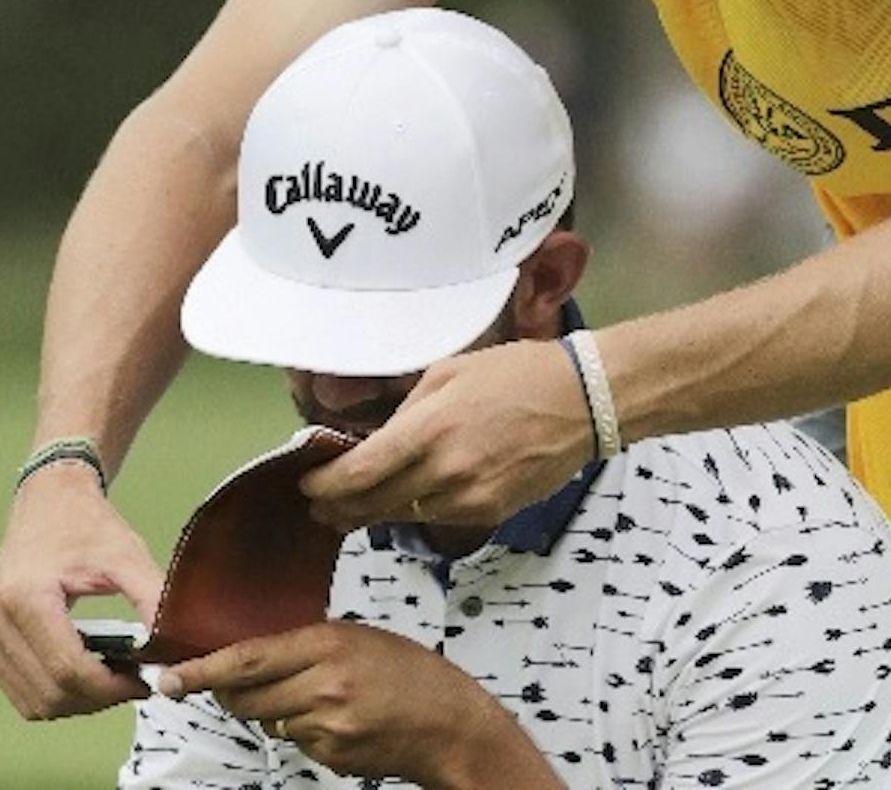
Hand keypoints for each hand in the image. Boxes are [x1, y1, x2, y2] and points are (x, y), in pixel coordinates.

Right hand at [0, 464, 165, 718]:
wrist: (49, 500)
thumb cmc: (84, 523)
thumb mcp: (127, 556)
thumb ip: (153, 599)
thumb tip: (173, 644)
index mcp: (26, 596)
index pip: (68, 669)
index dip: (110, 687)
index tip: (143, 682)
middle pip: (51, 693)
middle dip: (98, 698)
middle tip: (133, 682)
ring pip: (35, 702)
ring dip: (78, 703)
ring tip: (113, 678)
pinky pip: (22, 693)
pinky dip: (57, 695)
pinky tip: (87, 673)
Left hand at [159, 622, 554, 787]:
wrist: (451, 725)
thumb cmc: (414, 675)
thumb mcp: (360, 637)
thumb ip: (309, 644)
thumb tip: (258, 656)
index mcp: (327, 644)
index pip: (247, 658)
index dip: (202, 669)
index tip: (171, 676)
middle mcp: (321, 685)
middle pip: (245, 697)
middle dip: (231, 694)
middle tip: (236, 686)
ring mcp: (325, 726)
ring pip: (268, 721)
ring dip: (276, 712)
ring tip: (320, 699)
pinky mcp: (330, 755)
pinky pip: (296, 742)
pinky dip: (305, 732)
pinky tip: (339, 721)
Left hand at [301, 339, 591, 531]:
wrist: (583, 402)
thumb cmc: (516, 374)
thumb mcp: (448, 372)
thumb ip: (406, 410)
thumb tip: (376, 438)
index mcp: (428, 430)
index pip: (357, 474)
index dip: (324, 485)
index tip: (306, 484)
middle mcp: (444, 473)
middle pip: (371, 506)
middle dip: (338, 508)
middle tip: (317, 505)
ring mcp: (468, 500)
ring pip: (402, 517)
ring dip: (373, 512)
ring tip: (352, 507)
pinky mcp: (490, 514)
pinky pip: (437, 518)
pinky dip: (415, 510)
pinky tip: (405, 499)